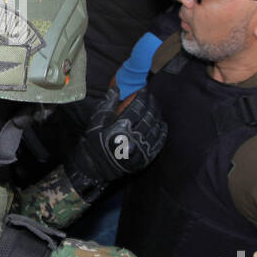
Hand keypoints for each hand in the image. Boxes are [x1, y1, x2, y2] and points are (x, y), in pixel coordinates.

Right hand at [63, 86, 166, 201]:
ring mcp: (141, 150)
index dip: (142, 96)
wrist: (95, 167)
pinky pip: (158, 143)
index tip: (144, 89)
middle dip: (152, 104)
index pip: (137, 108)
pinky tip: (161, 124)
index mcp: (120, 129)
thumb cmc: (94, 143)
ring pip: (155, 129)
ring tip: (155, 108)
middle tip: (151, 97)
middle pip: (148, 117)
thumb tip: (117, 89)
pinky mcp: (145, 159)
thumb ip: (107, 105)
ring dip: (157, 116)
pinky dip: (161, 132)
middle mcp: (133, 139)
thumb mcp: (97, 123)